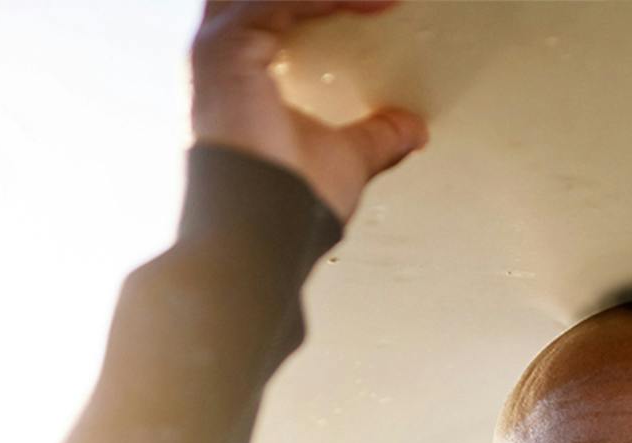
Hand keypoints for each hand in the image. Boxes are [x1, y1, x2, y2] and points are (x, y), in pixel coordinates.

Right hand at [190, 0, 427, 223]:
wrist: (264, 231)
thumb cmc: (291, 206)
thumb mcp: (348, 161)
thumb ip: (378, 137)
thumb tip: (414, 130)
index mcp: (240, 76)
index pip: (273, 10)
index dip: (325, 3)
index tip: (382, 6)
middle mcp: (220, 56)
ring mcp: (216, 49)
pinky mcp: (224, 48)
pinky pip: (281, 0)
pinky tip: (371, 2)